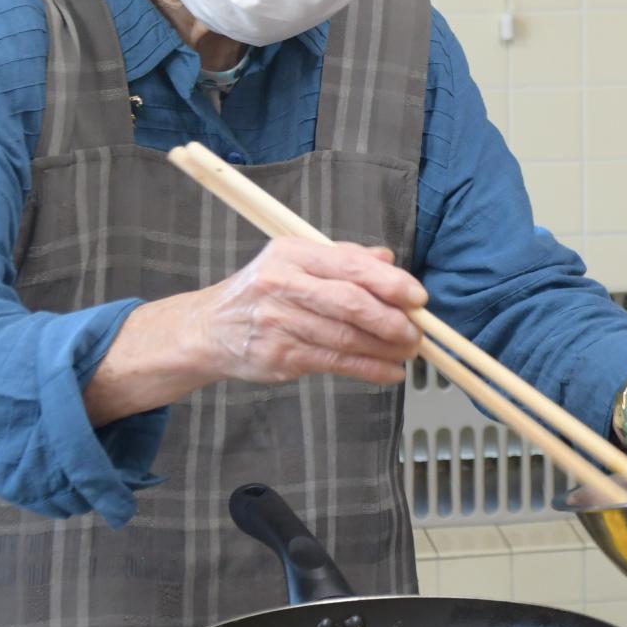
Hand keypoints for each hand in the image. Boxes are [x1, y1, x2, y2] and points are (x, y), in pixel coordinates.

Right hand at [193, 237, 424, 386]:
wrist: (208, 329)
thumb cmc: (261, 292)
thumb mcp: (294, 261)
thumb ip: (342, 258)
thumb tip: (387, 258)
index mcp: (293, 254)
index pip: (350, 265)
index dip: (390, 282)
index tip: (418, 297)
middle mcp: (284, 284)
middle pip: (350, 303)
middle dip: (391, 320)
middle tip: (416, 331)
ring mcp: (279, 322)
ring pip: (345, 337)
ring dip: (385, 348)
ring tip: (409, 351)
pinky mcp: (279, 356)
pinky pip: (334, 363)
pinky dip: (369, 369)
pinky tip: (390, 372)